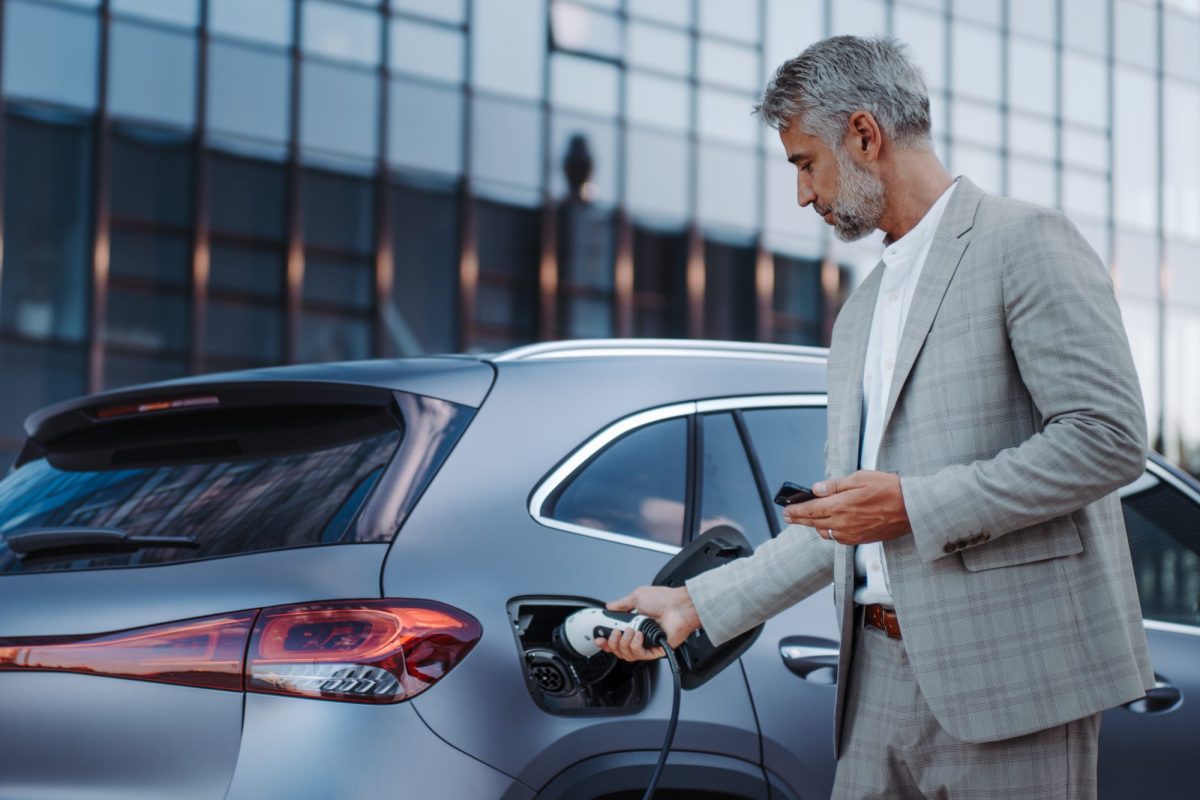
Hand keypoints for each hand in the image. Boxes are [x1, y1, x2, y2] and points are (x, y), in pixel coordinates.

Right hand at [594, 585, 700, 660]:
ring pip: (627, 654)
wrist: (680, 606)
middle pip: (619, 649)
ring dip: (625, 642)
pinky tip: (639, 636)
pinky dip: (636, 645)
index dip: (607, 641)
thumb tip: (610, 606)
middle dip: (613, 643)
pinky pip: (640, 655)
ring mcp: (648, 643)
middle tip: (614, 633)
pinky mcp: (656, 650)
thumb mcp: (637, 597)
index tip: (599, 639)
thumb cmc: (665, 599)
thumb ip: (622, 604)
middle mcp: (641, 635)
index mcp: (636, 623)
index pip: (617, 638)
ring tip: (631, 631)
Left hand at [783, 470, 910, 545]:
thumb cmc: (889, 489)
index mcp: (840, 506)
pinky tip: (829, 526)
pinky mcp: (860, 540)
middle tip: (788, 516)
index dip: (795, 511)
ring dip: (814, 525)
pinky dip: (830, 532)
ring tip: (807, 519)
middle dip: (799, 519)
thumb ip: (835, 486)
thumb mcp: (860, 478)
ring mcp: (851, 534)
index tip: (786, 510)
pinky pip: (838, 538)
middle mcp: (843, 523)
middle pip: (813, 523)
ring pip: (825, 532)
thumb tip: (816, 489)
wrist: (912, 508)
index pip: (810, 510)